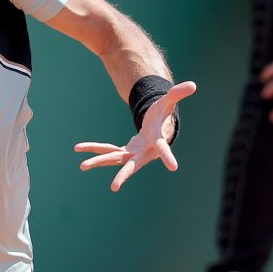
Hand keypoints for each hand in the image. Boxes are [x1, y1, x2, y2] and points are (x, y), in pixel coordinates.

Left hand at [74, 81, 196, 191]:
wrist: (156, 131)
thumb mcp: (168, 103)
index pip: (163, 148)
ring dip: (98, 161)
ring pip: (113, 159)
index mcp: (156, 142)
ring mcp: (131, 154)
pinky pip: (106, 150)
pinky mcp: (123, 152)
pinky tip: (78, 148)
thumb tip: (193, 84)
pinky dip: (93, 148)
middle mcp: (143, 153)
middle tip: (114, 187)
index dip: (168, 156)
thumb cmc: (162, 117)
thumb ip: (177, 94)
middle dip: (123, 175)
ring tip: (82, 166)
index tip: (174, 167)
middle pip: (132, 165)